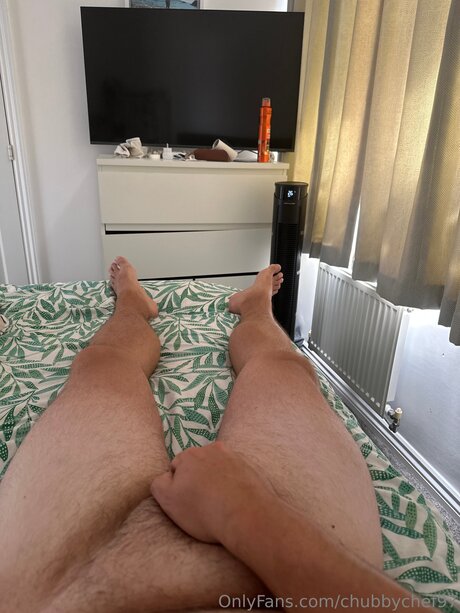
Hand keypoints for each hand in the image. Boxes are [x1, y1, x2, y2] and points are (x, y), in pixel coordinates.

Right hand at [151, 441, 275, 543]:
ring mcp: (234, 456)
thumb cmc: (203, 509)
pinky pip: (236, 473)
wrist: (246, 515)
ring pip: (218, 467)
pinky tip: (235, 499)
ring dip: (216, 479)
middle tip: (203, 502)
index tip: (187, 501)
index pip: (176, 467)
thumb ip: (159, 483)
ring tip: (221, 502)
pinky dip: (233, 483)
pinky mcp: (251, 467)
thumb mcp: (168, 500)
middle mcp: (212, 449)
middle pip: (198, 464)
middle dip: (198, 479)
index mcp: (190, 454)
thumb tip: (167, 476)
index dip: (179, 486)